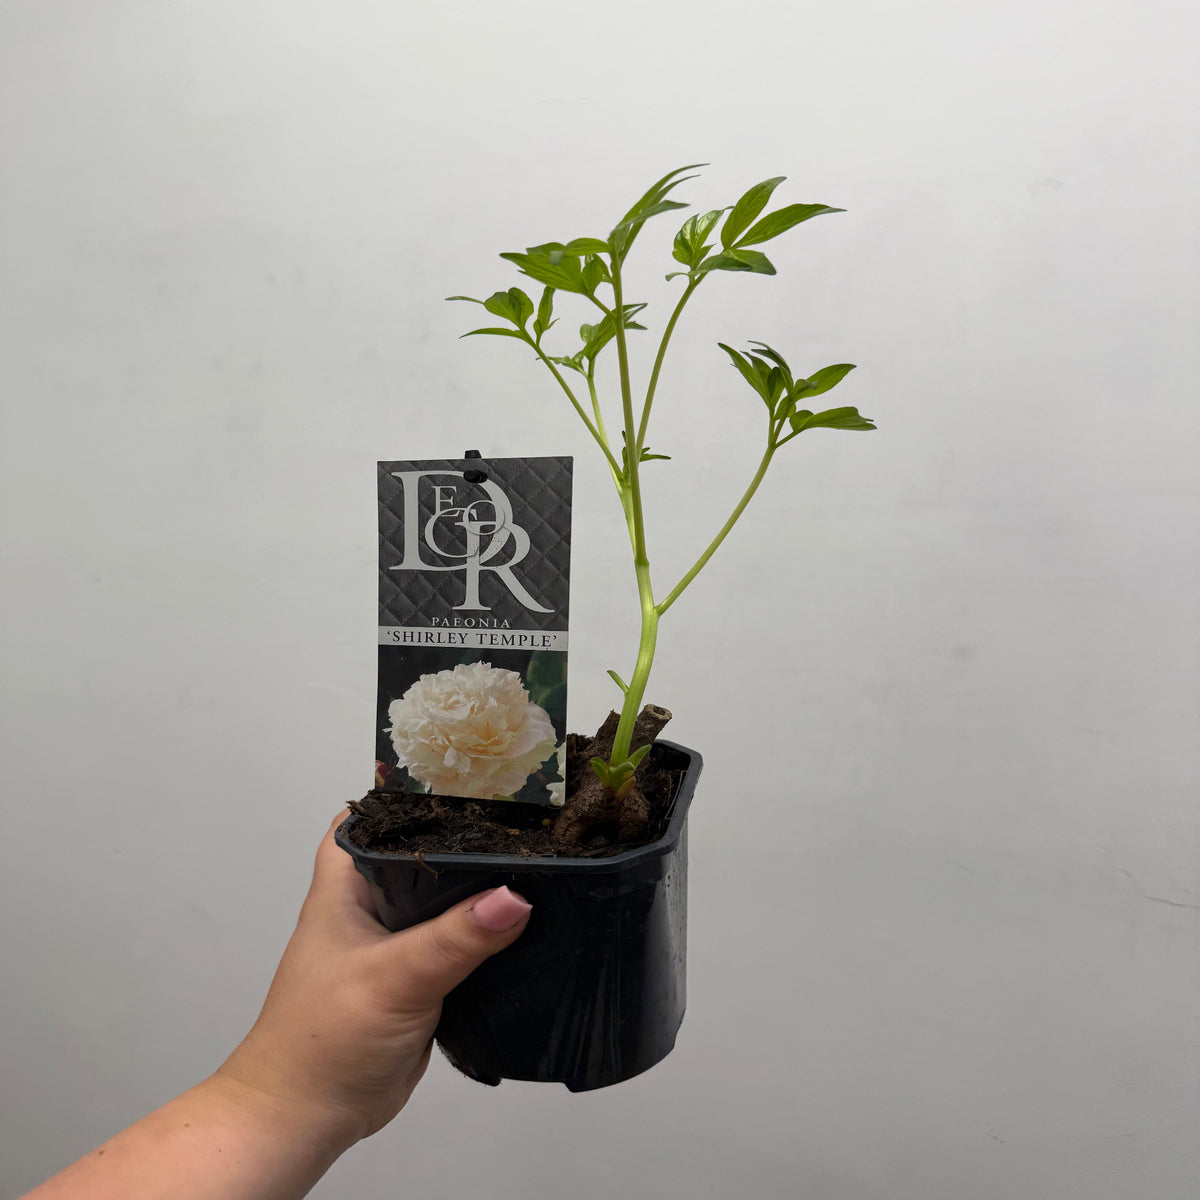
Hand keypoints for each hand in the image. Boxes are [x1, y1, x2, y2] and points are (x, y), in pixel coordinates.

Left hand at [216, 812, 531, 1144]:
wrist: (308, 1118)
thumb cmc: (322, 1040)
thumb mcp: (393, 979)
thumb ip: (455, 938)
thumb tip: (517, 897)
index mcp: (346, 887)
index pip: (372, 815)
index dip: (410, 790)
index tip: (466, 772)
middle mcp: (373, 907)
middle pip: (422, 854)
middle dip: (466, 837)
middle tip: (525, 813)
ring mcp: (398, 945)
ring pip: (446, 901)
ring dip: (483, 889)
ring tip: (542, 859)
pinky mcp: (421, 981)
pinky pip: (461, 945)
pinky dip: (490, 935)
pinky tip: (531, 923)